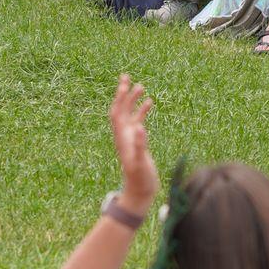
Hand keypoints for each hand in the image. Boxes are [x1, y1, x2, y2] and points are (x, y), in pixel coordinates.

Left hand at [110, 74, 159, 214]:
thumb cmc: (139, 179)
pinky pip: (138, 122)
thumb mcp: (140, 163)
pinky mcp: (138, 142)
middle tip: (126, 76)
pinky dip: (142, 111)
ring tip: (141, 86)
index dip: (120, 97)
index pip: (117, 112)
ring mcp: (130, 138)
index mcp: (122, 137)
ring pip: (129, 114)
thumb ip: (140, 146)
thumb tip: (140, 128)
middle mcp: (124, 135)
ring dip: (133, 100)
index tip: (124, 82)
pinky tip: (150, 103)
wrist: (140, 192)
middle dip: (123, 93)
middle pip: (120, 109)